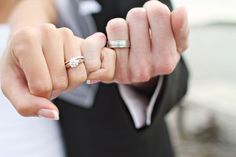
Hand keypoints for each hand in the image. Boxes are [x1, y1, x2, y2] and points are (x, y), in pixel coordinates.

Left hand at [0, 24, 114, 118]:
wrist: (29, 47)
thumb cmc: (19, 67)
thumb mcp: (12, 87)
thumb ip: (27, 105)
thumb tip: (54, 114)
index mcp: (26, 40)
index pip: (41, 85)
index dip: (39, 95)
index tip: (33, 85)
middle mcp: (48, 31)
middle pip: (61, 82)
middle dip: (54, 89)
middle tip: (46, 79)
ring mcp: (68, 34)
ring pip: (78, 76)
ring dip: (69, 84)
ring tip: (57, 74)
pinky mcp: (83, 40)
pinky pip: (92, 68)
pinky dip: (81, 77)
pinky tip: (69, 69)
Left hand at [106, 0, 188, 83]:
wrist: (139, 73)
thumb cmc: (158, 54)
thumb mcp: (176, 43)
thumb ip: (181, 28)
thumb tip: (181, 11)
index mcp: (165, 61)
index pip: (158, 13)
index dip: (154, 9)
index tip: (154, 18)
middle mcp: (145, 69)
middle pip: (136, 15)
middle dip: (138, 18)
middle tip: (140, 31)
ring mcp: (124, 70)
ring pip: (117, 25)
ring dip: (123, 26)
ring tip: (129, 38)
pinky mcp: (108, 70)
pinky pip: (101, 41)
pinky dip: (107, 36)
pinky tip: (117, 44)